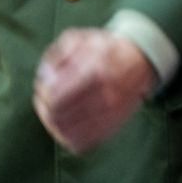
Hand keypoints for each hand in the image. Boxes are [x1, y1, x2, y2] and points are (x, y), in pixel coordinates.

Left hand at [34, 27, 156, 153]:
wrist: (138, 62)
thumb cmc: (104, 49)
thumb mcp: (79, 39)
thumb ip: (57, 56)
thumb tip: (45, 79)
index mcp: (95, 71)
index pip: (56, 97)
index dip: (43, 94)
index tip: (44, 86)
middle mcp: (104, 96)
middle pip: (57, 117)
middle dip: (44, 108)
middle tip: (44, 98)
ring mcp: (108, 116)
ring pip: (66, 134)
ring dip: (52, 123)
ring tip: (53, 111)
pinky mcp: (110, 128)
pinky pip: (79, 144)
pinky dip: (65, 136)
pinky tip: (64, 123)